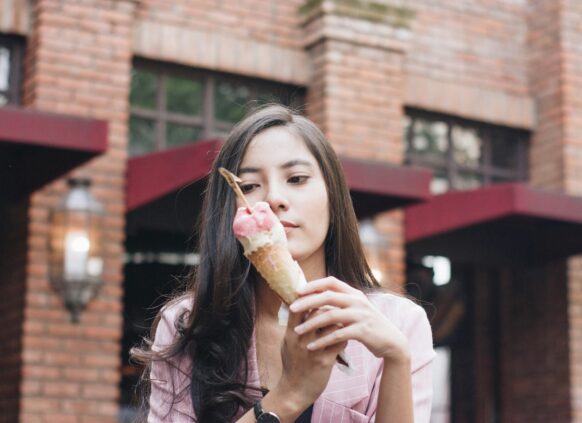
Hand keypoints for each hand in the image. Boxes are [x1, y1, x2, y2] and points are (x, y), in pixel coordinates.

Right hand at [274, 308, 346, 408]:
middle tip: (337, 307)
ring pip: (332, 326)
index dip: (309, 298)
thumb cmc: (292, 365)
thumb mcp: (287, 343)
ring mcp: (313, 350)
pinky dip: (345, 338)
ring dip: (340, 322)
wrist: (294, 391)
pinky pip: (340, 343)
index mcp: (290, 334)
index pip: (298, 307)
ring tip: (343, 322)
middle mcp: (301, 340)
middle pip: (318, 312)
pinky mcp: (325, 361)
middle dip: (329, 307)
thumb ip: (294, 327)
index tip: (319, 294)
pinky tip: (345, 338)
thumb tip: (300, 308)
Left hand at [290, 277, 409, 362]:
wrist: (391, 341)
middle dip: (307, 302)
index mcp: (354, 293)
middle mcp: (357, 301)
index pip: (331, 281)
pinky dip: (322, 340)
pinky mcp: (363, 331)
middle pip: (327, 297)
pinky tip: (311, 346)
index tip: (297, 291)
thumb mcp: (355, 308)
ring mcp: (361, 315)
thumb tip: (315, 297)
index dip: (313, 284)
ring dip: (311, 323)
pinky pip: (337, 335)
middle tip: (291, 309)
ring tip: (297, 331)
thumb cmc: (367, 325)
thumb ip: (339, 302)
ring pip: (331, 316)